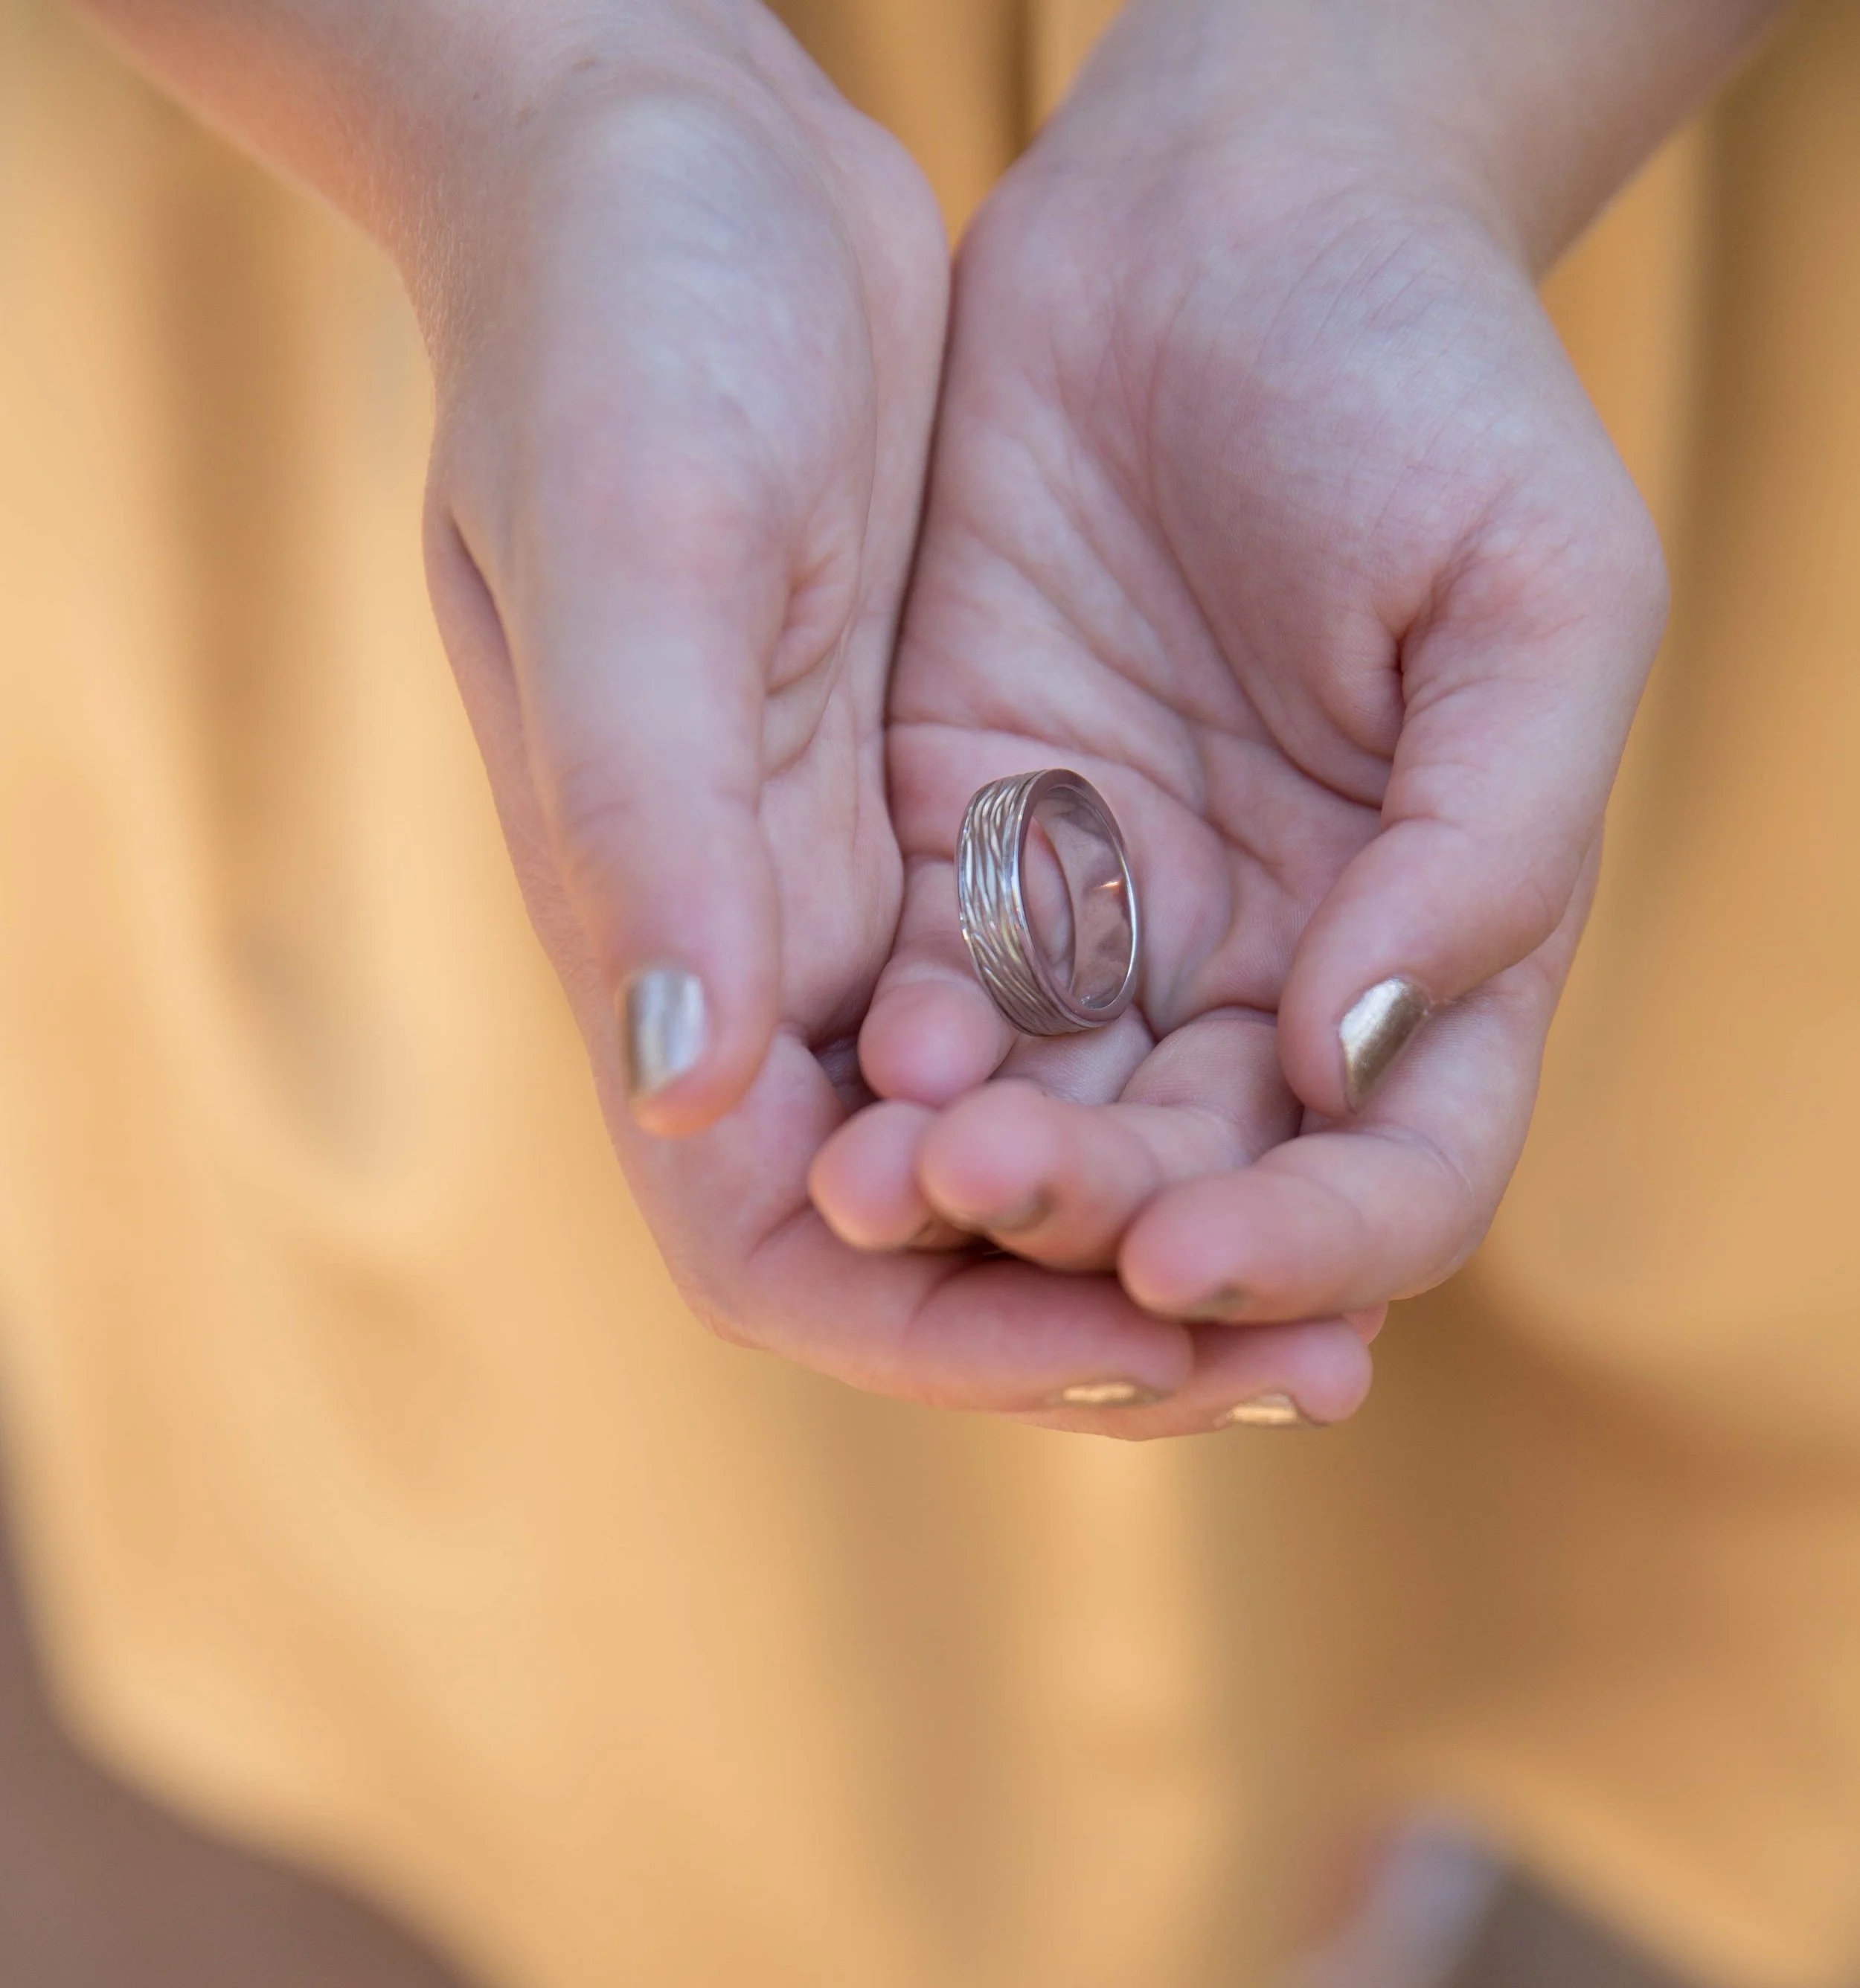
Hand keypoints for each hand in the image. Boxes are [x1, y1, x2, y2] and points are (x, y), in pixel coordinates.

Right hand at [412, 7, 1380, 1419]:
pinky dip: (1186, 1082)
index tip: (1136, 1335)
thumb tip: (699, 1087)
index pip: (777, 1255)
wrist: (672, 157)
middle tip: (1306, 1361)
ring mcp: (868, 900)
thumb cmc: (613, 328)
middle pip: (926, 1248)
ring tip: (1343, 1291)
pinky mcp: (965, 814)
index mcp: (666, 951)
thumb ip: (648, 824)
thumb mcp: (633, 549)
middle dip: (1099, 1322)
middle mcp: (766, 965)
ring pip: (1027, 1148)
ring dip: (1169, 1224)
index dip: (945, 1337)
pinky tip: (1324, 1108)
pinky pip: (1087, 1008)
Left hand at [809, 0, 1670, 1410]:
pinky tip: (869, 1063)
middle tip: (1000, 1194)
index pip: (1398, 1182)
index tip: (1190, 1261)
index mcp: (1437, 944)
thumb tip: (1349, 1060)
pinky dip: (900, 1061)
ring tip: (899, 1178)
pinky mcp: (968, 851)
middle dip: (1098, 1225)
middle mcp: (1270, 974)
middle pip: (1197, 1185)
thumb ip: (1483, 843)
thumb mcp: (1538, 592)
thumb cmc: (1428, 382)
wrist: (1230, 215)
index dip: (1305, 1257)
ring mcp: (1112, 925)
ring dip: (974, 1183)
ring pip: (1048, 1127)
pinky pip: (930, 1005)